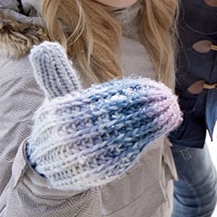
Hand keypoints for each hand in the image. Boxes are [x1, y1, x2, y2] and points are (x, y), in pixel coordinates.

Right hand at [26, 42, 180, 190]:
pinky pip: (126, 154)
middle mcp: (73, 136)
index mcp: (62, 114)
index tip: (151, 86)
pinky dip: (145, 139)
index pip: (102, 100)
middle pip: (115, 118)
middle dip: (144, 107)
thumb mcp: (54, 98)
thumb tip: (44, 46)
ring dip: (151, 123)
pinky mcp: (101, 170)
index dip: (129, 92)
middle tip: (167, 96)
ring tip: (171, 109)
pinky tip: (161, 127)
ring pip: (124, 136)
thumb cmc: (59, 124)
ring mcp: (88, 154)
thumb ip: (55, 74)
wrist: (50, 166)